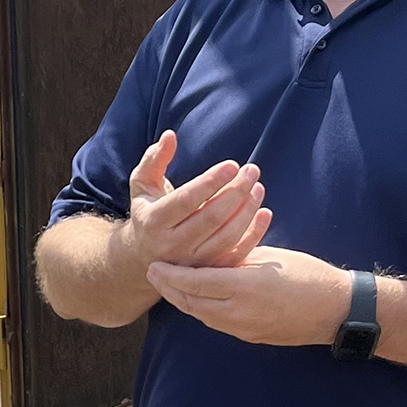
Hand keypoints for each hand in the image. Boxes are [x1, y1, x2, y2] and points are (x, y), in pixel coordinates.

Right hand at [124, 130, 272, 269]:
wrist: (142, 256)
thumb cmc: (147, 210)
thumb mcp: (142, 184)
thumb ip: (155, 159)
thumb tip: (170, 136)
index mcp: (154, 221)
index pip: (187, 200)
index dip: (211, 182)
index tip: (233, 164)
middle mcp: (172, 245)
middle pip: (211, 218)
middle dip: (236, 192)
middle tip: (252, 170)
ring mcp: (192, 262)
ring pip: (227, 237)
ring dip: (247, 210)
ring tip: (258, 187)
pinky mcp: (207, 271)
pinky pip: (235, 255)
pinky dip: (254, 235)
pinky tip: (265, 212)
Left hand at [145, 246, 351, 346]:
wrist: (335, 309)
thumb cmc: (308, 274)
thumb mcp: (269, 257)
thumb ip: (237, 259)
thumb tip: (212, 258)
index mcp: (243, 287)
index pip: (194, 283)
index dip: (170, 275)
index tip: (154, 265)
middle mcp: (238, 313)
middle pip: (191, 303)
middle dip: (169, 289)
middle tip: (154, 274)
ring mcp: (244, 329)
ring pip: (202, 315)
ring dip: (183, 300)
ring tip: (170, 285)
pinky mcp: (251, 336)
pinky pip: (217, 322)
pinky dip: (202, 309)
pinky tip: (198, 297)